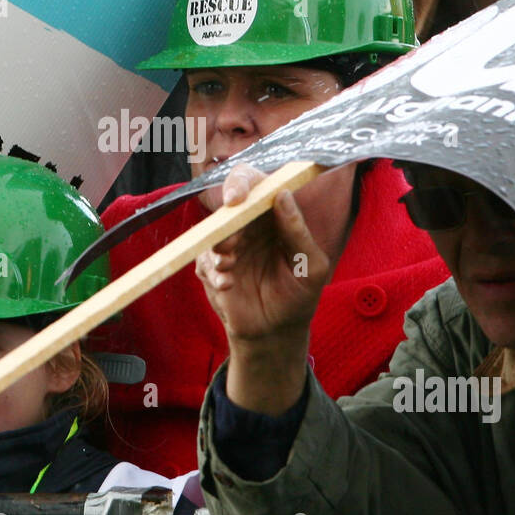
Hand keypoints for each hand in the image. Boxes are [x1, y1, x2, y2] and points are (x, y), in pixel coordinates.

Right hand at [195, 164, 330, 413]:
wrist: (277, 332)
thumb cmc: (299, 295)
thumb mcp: (311, 265)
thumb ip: (297, 231)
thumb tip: (283, 194)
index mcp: (274, 217)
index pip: (255, 185)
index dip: (242, 182)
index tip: (236, 197)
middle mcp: (248, 226)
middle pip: (227, 207)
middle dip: (226, 223)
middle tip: (230, 244)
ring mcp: (228, 247)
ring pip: (212, 233)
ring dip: (218, 248)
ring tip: (230, 267)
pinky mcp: (211, 268)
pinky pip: (203, 261)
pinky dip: (213, 272)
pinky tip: (228, 285)